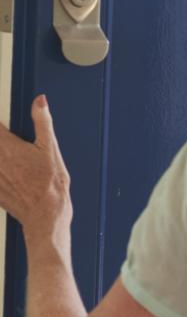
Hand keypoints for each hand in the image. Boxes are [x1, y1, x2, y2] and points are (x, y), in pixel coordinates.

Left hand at [0, 96, 71, 241]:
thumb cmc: (50, 185)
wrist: (45, 215)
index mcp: (7, 146)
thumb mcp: (51, 149)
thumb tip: (40, 102)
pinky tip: (6, 173)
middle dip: (0, 141)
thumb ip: (43, 122)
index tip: (3, 127)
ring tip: (14, 161)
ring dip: (1, 156)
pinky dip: (0, 173)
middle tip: (10, 144)